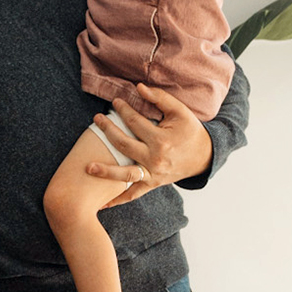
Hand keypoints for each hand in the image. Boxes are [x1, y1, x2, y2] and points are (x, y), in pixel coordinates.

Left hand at [87, 83, 211, 206]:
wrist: (205, 157)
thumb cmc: (190, 131)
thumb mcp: (180, 112)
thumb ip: (159, 98)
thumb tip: (138, 87)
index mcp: (161, 140)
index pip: (134, 122)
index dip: (122, 110)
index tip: (114, 102)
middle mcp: (155, 159)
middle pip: (123, 144)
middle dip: (107, 130)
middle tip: (96, 119)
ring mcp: (153, 174)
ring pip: (125, 174)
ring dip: (105, 171)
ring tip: (87, 167)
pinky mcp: (153, 184)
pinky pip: (133, 194)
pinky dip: (118, 199)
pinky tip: (102, 203)